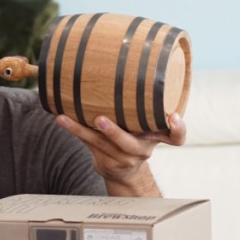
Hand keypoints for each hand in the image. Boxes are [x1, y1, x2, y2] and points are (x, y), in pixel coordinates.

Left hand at [56, 112, 185, 196]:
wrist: (126, 174)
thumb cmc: (138, 140)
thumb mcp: (152, 129)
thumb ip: (152, 108)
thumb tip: (142, 64)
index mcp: (156, 139)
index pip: (177, 137)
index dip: (178, 128)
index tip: (174, 117)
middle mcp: (140, 152)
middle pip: (129, 145)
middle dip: (114, 133)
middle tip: (100, 120)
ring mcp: (120, 159)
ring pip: (99, 144)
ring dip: (80, 130)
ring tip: (64, 119)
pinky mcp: (103, 161)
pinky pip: (87, 144)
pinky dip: (74, 130)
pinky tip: (61, 119)